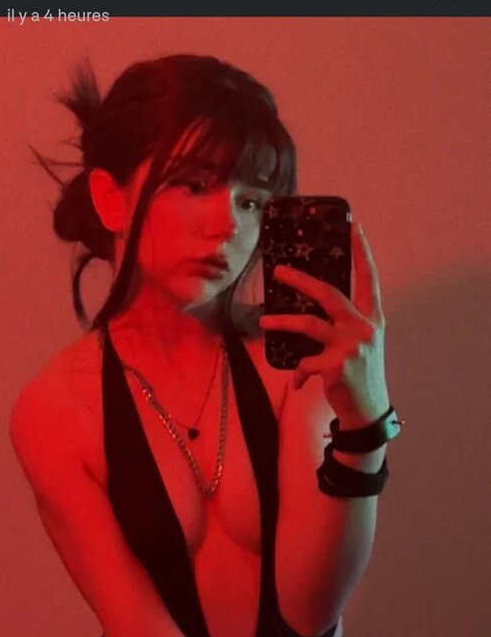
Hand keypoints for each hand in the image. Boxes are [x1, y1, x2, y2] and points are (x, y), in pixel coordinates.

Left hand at [259, 221, 389, 423]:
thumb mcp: (362, 342)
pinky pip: (305, 363)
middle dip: (301, 280)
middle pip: (328, 293)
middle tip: (279, 271)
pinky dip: (298, 373)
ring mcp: (350, 346)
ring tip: (264, 322)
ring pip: (308, 324)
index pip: (368, 278)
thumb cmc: (361, 373)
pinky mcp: (336, 367)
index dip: (361, 251)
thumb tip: (315, 302)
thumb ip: (347, 321)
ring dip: (282, 322)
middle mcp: (363, 327)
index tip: (352, 226)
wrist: (369, 409)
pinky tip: (298, 381)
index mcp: (372, 317)